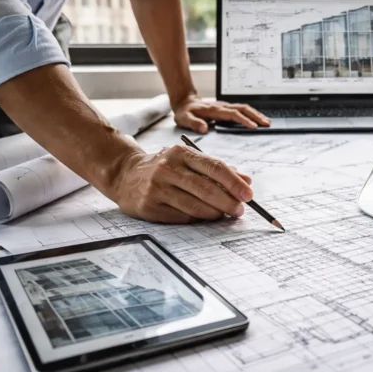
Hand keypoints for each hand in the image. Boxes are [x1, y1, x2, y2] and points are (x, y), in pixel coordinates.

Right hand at [110, 145, 253, 223]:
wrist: (124, 174)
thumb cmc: (164, 167)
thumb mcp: (188, 160)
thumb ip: (218, 169)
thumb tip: (247, 180)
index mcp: (181, 153)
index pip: (214, 167)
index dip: (234, 183)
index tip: (249, 195)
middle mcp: (168, 168)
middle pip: (206, 188)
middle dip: (228, 201)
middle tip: (240, 210)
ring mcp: (157, 188)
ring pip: (195, 205)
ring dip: (215, 212)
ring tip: (226, 214)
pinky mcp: (149, 206)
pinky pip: (181, 216)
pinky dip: (198, 218)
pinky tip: (205, 217)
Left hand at [172, 94, 269, 132]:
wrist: (185, 102)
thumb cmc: (185, 112)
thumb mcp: (184, 118)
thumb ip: (193, 123)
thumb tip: (204, 129)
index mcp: (214, 110)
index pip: (233, 114)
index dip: (244, 120)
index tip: (253, 126)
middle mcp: (222, 107)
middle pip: (243, 109)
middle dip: (256, 116)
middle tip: (267, 124)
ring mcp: (226, 107)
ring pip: (245, 108)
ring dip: (256, 114)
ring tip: (267, 122)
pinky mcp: (227, 108)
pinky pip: (242, 109)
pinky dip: (252, 113)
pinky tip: (258, 119)